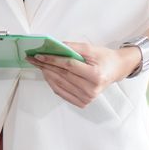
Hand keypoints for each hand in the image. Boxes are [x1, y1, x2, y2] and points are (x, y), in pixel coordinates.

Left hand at [26, 41, 141, 108]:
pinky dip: (52, 83)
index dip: (52, 60)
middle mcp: (92, 89)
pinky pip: (62, 92)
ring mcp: (87, 98)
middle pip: (62, 75)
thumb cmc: (104, 58)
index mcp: (96, 75)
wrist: (115, 70)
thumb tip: (52, 47)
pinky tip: (47, 74)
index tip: (38, 55)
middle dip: (45, 66)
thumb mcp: (90, 48)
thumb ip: (71, 48)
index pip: (68, 66)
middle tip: (33, 59)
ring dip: (46, 74)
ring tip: (38, 65)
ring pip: (59, 84)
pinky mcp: (83, 102)